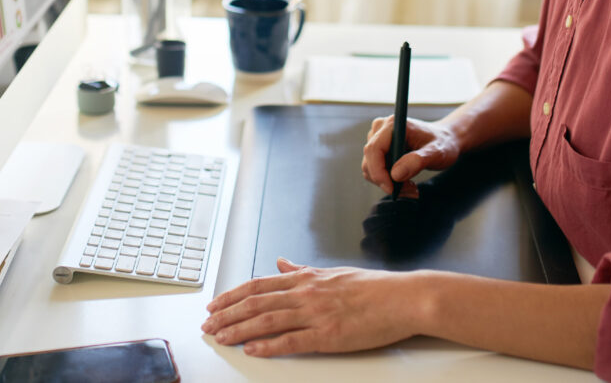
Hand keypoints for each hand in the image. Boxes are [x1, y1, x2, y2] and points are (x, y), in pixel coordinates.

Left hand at [203, 258, 416, 355]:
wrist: (403, 298)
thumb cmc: (373, 288)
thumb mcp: (332, 272)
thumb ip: (302, 270)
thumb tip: (281, 261)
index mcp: (307, 278)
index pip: (259, 284)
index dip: (233, 295)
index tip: (215, 304)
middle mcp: (306, 293)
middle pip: (256, 302)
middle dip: (227, 314)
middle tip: (207, 324)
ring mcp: (316, 313)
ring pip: (267, 320)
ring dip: (239, 329)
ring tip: (220, 337)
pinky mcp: (328, 335)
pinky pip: (292, 341)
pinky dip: (268, 346)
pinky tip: (252, 350)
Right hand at [361, 115, 460, 194]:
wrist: (445, 140)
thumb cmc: (443, 143)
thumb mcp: (437, 153)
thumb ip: (417, 161)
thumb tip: (395, 175)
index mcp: (393, 125)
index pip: (374, 149)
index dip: (378, 171)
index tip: (392, 189)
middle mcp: (381, 128)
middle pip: (370, 160)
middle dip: (386, 181)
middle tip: (410, 191)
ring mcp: (378, 138)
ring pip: (370, 167)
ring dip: (387, 182)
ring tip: (410, 187)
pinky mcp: (379, 148)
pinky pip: (375, 169)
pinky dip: (387, 180)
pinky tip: (405, 182)